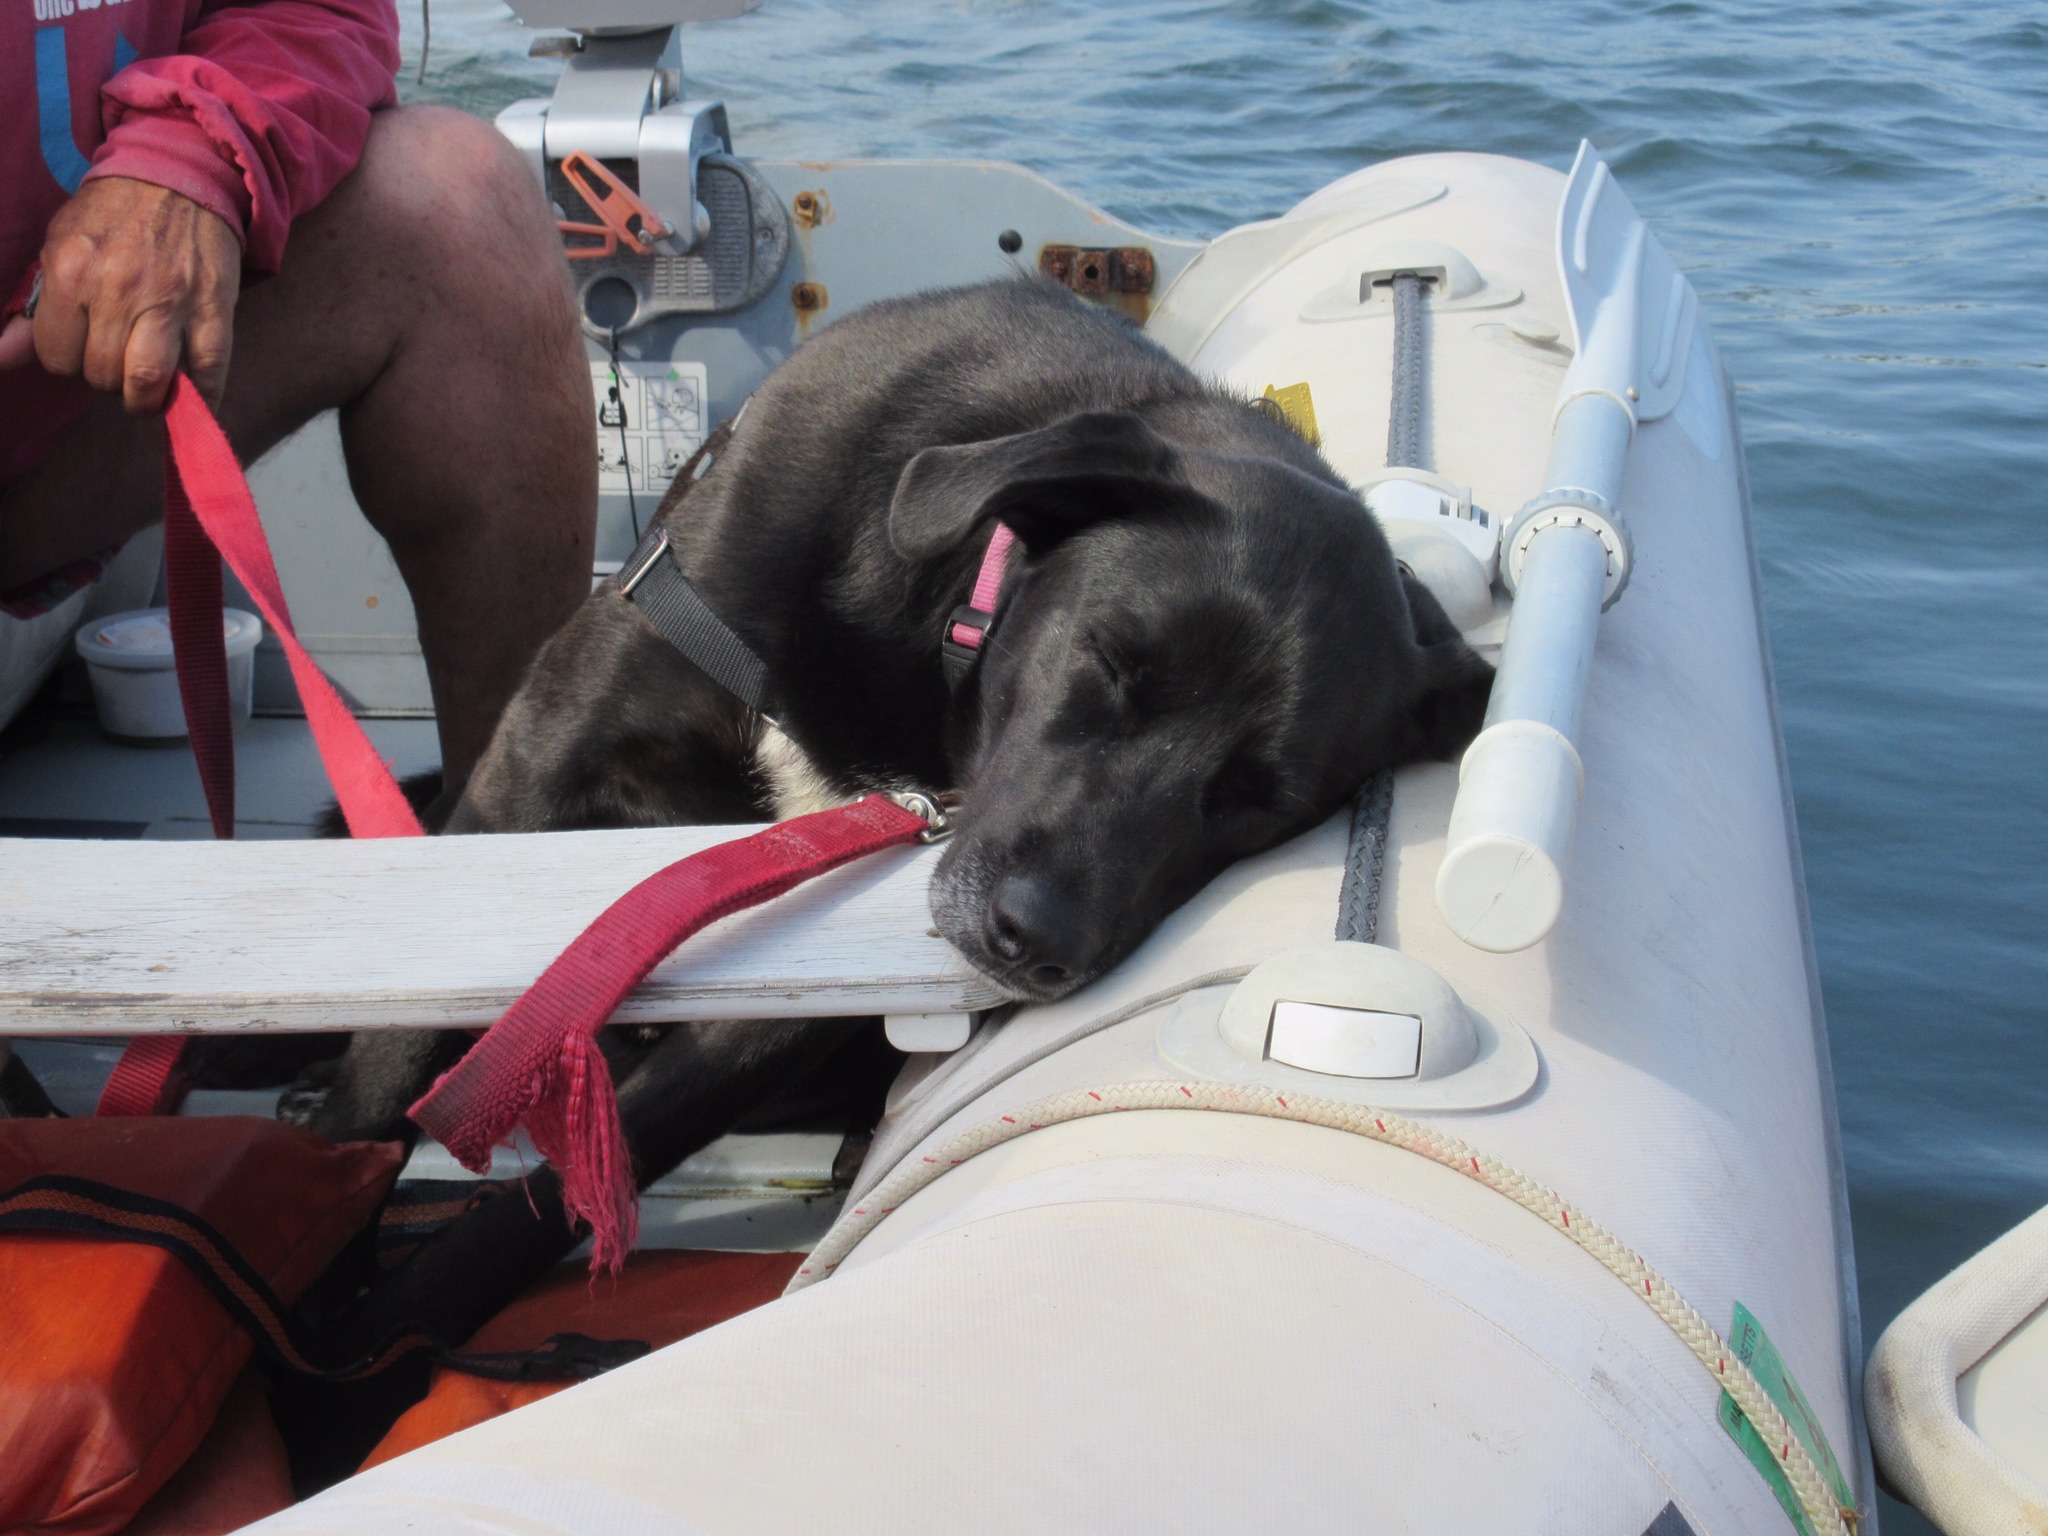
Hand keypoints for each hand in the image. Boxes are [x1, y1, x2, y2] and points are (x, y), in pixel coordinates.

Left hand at [0, 177, 239, 413]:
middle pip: (100, 373)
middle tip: (114, 361)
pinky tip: (189, 394)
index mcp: (70, 271)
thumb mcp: (59, 248)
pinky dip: (199, 397)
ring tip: (145, 388)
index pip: (56, 356)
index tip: (81, 347)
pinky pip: (207, 373)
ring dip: (143, 398)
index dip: (66, 360)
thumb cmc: (112, 215)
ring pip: (146, 380)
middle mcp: (116, 290)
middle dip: (104, 378)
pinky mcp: (213, 310)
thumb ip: (33, 308)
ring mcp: (170, 302)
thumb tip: (2, 356)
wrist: (178, 176)